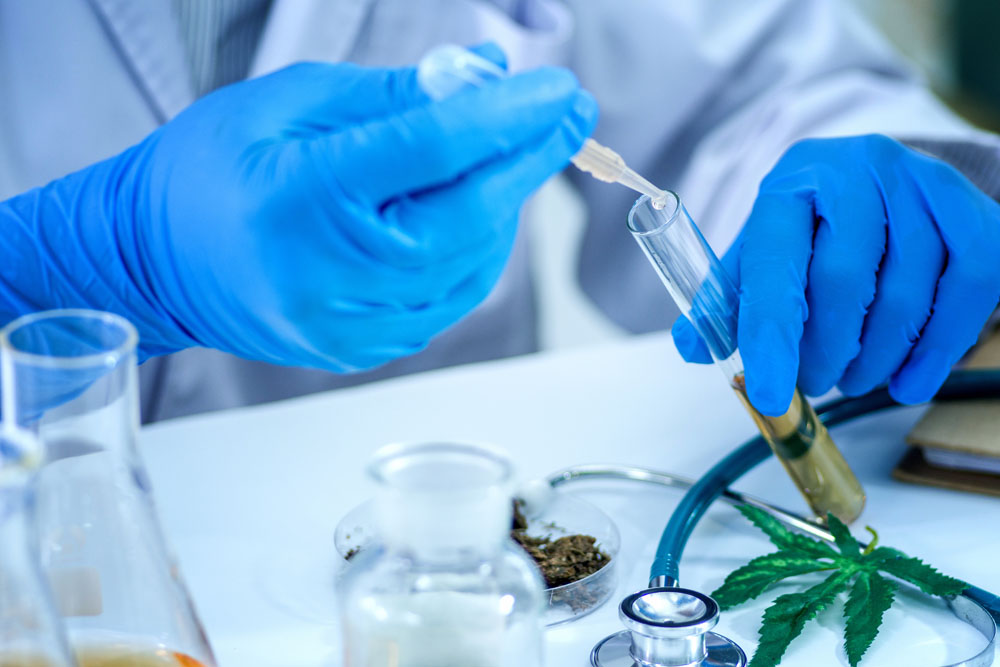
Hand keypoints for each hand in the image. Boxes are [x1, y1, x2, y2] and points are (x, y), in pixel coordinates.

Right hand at [1, 50, 596, 369]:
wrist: (153, 262)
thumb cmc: (208, 171)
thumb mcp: (286, 103)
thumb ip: (389, 94)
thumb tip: (480, 77)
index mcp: (304, 197)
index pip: (433, 151)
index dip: (507, 116)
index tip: (557, 89)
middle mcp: (333, 273)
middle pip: (470, 215)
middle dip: (531, 159)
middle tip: (571, 115)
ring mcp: (350, 323)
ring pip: (471, 263)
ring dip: (506, 204)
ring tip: (514, 154)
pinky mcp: (361, 349)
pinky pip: (449, 298)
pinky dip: (477, 250)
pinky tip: (479, 210)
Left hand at [673, 134, 999, 414]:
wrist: (889, 184)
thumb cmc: (816, 227)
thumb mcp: (764, 250)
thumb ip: (728, 297)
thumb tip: (691, 347)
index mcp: (791, 180)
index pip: (774, 265)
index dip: (770, 337)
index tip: (770, 394)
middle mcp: (858, 169)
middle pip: (842, 280)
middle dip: (825, 352)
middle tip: (814, 384)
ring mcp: (923, 184)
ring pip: (906, 293)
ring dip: (877, 358)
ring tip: (853, 379)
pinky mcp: (975, 211)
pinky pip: (969, 291)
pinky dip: (937, 350)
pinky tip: (907, 381)